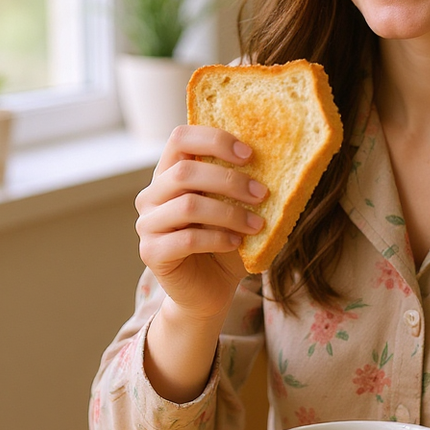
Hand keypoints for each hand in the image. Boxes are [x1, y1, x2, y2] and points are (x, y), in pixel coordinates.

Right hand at [135, 125, 266, 322]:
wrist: (210, 290)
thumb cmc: (227, 242)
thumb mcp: (238, 208)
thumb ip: (245, 184)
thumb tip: (281, 162)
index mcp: (170, 173)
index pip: (181, 139)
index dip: (214, 140)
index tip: (250, 155)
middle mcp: (152, 195)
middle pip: (185, 172)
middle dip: (230, 181)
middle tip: (262, 194)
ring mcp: (147, 224)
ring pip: (188, 205)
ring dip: (230, 213)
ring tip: (257, 224)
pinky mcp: (151, 252)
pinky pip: (186, 239)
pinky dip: (217, 238)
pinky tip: (237, 243)